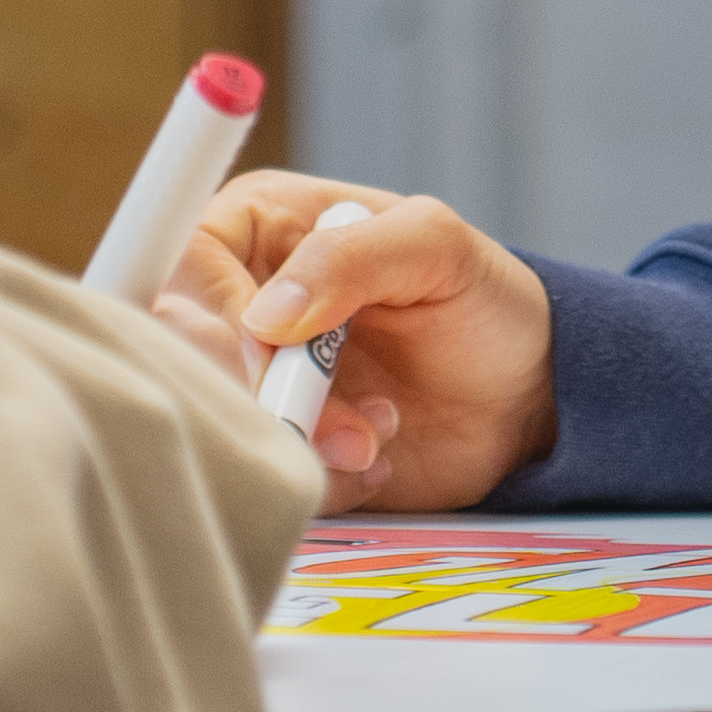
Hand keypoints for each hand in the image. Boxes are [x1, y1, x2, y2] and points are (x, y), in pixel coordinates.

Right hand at [154, 172, 558, 504]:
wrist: (529, 394)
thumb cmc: (483, 300)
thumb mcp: (437, 248)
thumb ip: (352, 258)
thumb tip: (268, 317)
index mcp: (259, 228)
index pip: (187, 263)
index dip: (215, 317)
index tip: (270, 360)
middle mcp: (240, 302)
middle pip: (182, 352)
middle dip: (264, 398)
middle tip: (351, 424)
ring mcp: (256, 380)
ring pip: (218, 421)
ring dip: (301, 445)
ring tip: (381, 433)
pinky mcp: (277, 444)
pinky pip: (260, 474)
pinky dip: (322, 482)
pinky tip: (380, 459)